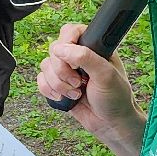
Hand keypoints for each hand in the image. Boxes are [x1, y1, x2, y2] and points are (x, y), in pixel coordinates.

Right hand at [38, 22, 143, 144]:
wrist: (110, 124)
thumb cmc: (115, 98)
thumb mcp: (106, 75)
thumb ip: (85, 57)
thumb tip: (60, 49)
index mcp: (93, 47)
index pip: (70, 31)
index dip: (66, 44)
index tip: (74, 62)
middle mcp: (77, 56)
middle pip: (54, 50)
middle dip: (62, 70)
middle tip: (78, 82)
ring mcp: (66, 71)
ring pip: (45, 66)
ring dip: (58, 84)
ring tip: (76, 93)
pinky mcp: (58, 85)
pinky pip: (41, 81)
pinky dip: (49, 91)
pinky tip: (64, 98)